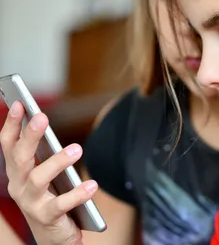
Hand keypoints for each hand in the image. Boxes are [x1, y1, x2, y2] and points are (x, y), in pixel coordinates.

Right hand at [0, 101, 97, 244]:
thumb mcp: (41, 172)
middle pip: (20, 158)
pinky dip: (77, 194)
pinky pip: (61, 205)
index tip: (20, 103)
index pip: (8, 144)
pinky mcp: (46, 218)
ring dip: (57, 162)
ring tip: (76, 149)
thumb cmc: (48, 195)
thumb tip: (41, 120)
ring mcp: (30, 203)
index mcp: (18, 171)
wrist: (52, 234)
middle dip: (29, 136)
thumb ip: (41, 151)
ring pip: (38, 179)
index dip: (11, 124)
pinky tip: (92, 186)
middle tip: (41, 117)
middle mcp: (18, 185)